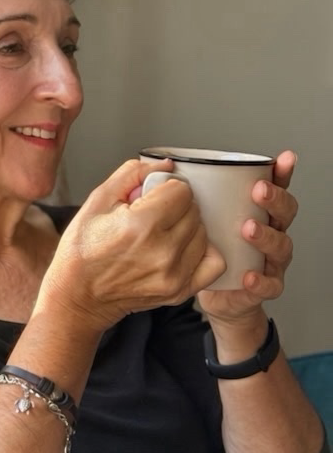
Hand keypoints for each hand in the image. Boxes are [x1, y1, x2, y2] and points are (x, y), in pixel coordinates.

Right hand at [40, 159, 225, 330]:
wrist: (77, 296)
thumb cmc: (81, 252)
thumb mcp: (96, 201)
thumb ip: (132, 174)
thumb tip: (165, 165)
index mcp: (140, 225)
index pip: (181, 190)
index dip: (165, 188)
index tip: (151, 197)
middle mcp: (162, 251)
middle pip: (194, 210)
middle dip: (175, 207)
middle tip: (152, 216)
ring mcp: (174, 275)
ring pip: (203, 233)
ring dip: (187, 228)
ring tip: (161, 233)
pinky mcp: (180, 291)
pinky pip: (213, 262)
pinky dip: (203, 251)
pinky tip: (182, 249)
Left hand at [198, 150, 297, 325]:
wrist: (217, 292)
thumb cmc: (209, 249)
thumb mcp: (202, 218)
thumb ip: (193, 195)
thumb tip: (167, 168)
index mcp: (257, 211)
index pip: (276, 187)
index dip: (282, 173)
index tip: (282, 159)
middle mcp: (270, 231)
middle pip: (284, 212)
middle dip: (274, 200)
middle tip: (258, 192)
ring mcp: (270, 260)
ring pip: (280, 245)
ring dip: (266, 236)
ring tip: (248, 229)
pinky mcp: (263, 286)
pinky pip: (269, 284)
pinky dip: (260, 280)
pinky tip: (248, 275)